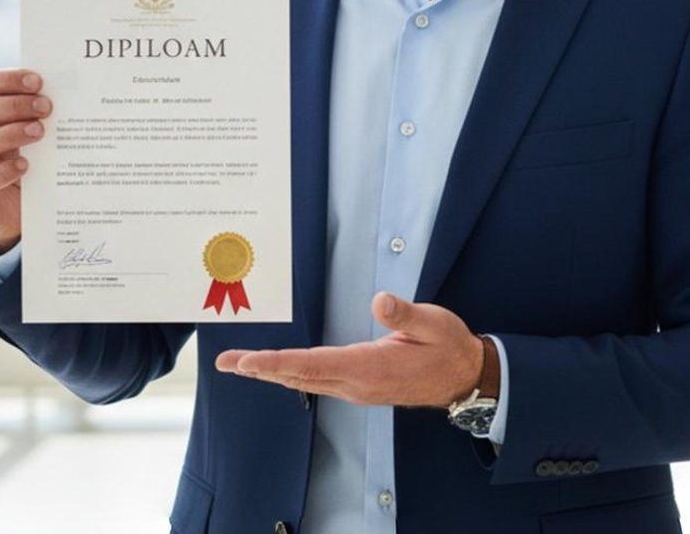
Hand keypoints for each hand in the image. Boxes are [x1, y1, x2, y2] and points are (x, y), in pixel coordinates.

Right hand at [0, 68, 50, 254]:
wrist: (6, 210)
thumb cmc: (10, 160)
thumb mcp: (13, 132)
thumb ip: (21, 111)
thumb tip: (47, 91)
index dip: (6, 80)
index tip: (38, 82)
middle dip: (14, 105)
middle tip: (45, 107)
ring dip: (10, 134)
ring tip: (39, 132)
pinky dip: (4, 171)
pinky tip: (25, 165)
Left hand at [214, 292, 488, 407]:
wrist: (464, 378)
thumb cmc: (449, 348)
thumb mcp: (434, 323)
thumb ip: (405, 313)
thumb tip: (380, 300)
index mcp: (369, 368)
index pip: (312, 365)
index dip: (276, 363)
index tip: (247, 362)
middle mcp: (356, 383)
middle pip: (298, 376)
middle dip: (260, 368)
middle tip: (225, 362)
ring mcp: (356, 388)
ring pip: (304, 380)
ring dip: (270, 372)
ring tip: (240, 364)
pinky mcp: (358, 386)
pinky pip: (316, 380)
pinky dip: (290, 373)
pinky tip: (276, 369)